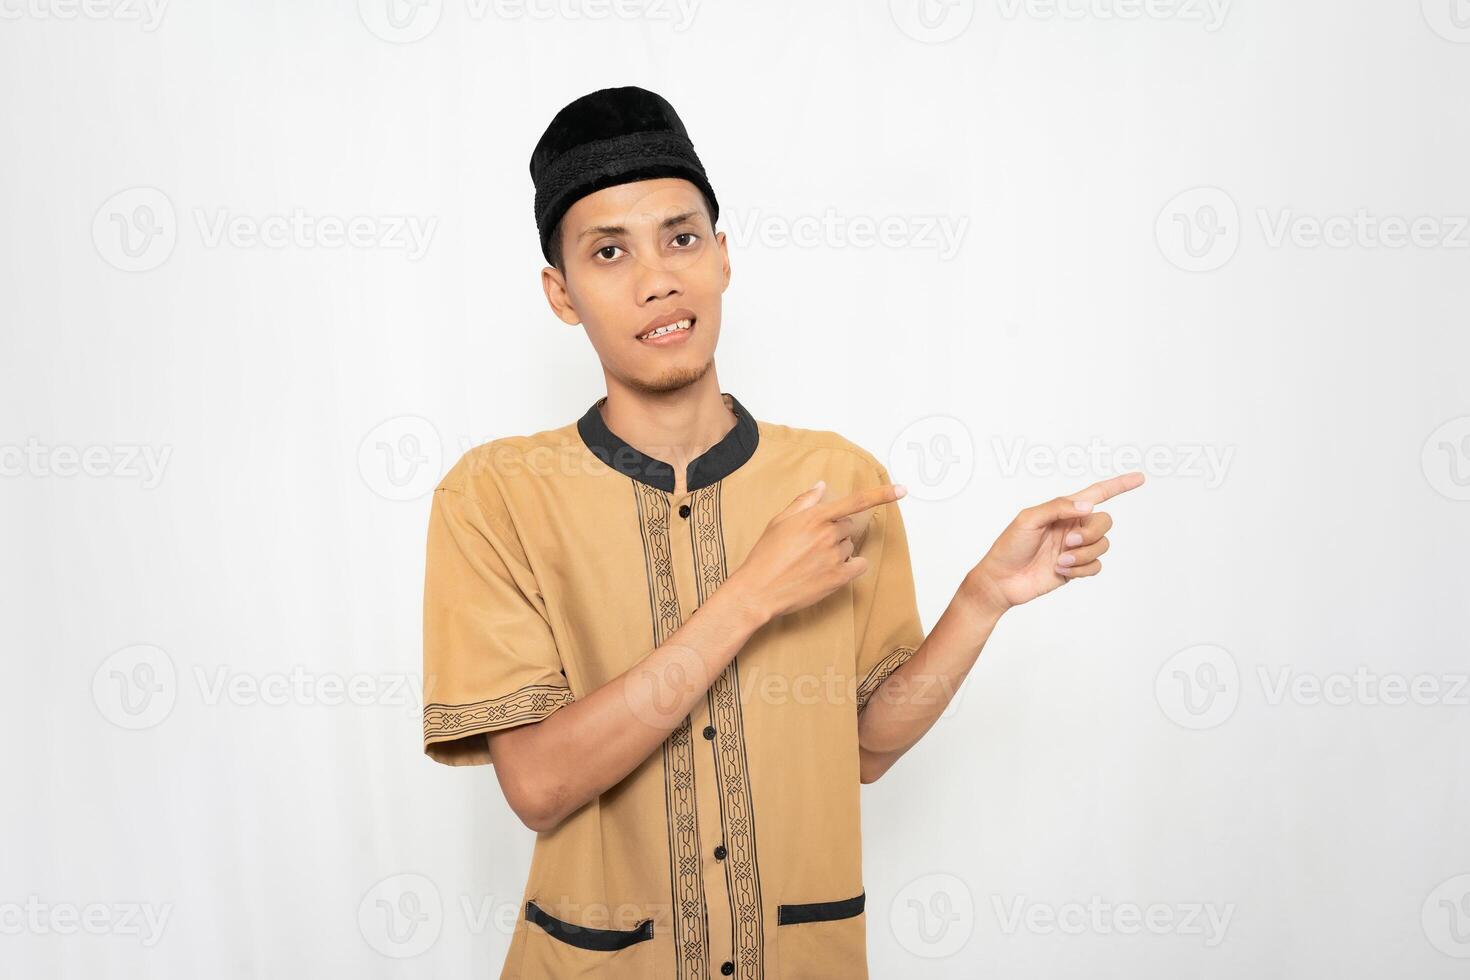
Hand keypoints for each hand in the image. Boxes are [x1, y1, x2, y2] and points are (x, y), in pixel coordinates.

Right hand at [726, 479, 906, 624]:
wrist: (759, 590)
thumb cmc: (766, 555)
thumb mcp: (780, 521)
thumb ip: (804, 502)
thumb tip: (822, 486)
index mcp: (815, 517)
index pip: (856, 501)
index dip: (882, 495)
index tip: (903, 490)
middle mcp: (829, 535)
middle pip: (849, 526)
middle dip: (836, 531)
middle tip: (813, 544)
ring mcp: (835, 557)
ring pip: (850, 546)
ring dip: (839, 550)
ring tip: (813, 561)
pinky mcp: (838, 578)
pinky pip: (858, 565)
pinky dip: (851, 566)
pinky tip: (832, 570)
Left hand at [964, 472, 1144, 613]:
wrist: (1002, 580)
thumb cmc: (1009, 546)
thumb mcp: (1028, 519)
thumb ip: (1058, 507)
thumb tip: (1089, 506)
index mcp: (1063, 510)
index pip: (1097, 494)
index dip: (1119, 485)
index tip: (1139, 478)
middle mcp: (1073, 526)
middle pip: (1105, 522)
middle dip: (1091, 533)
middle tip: (1067, 543)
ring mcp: (1076, 548)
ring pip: (1103, 545)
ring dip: (1083, 554)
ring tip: (1059, 560)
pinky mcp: (1076, 568)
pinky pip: (1096, 566)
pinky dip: (1081, 569)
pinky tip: (1061, 570)